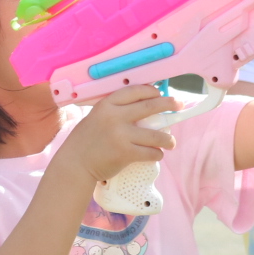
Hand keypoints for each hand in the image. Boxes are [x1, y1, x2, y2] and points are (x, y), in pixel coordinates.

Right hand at [59, 85, 177, 187]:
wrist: (75, 163)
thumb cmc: (86, 140)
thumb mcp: (96, 117)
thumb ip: (115, 111)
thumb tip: (142, 108)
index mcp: (106, 104)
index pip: (134, 91)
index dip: (151, 91)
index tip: (160, 93)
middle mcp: (115, 116)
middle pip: (149, 106)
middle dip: (168, 104)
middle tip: (178, 105)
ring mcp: (121, 135)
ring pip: (155, 134)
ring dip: (167, 138)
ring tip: (171, 142)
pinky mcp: (125, 153)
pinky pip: (150, 152)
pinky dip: (157, 154)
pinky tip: (157, 154)